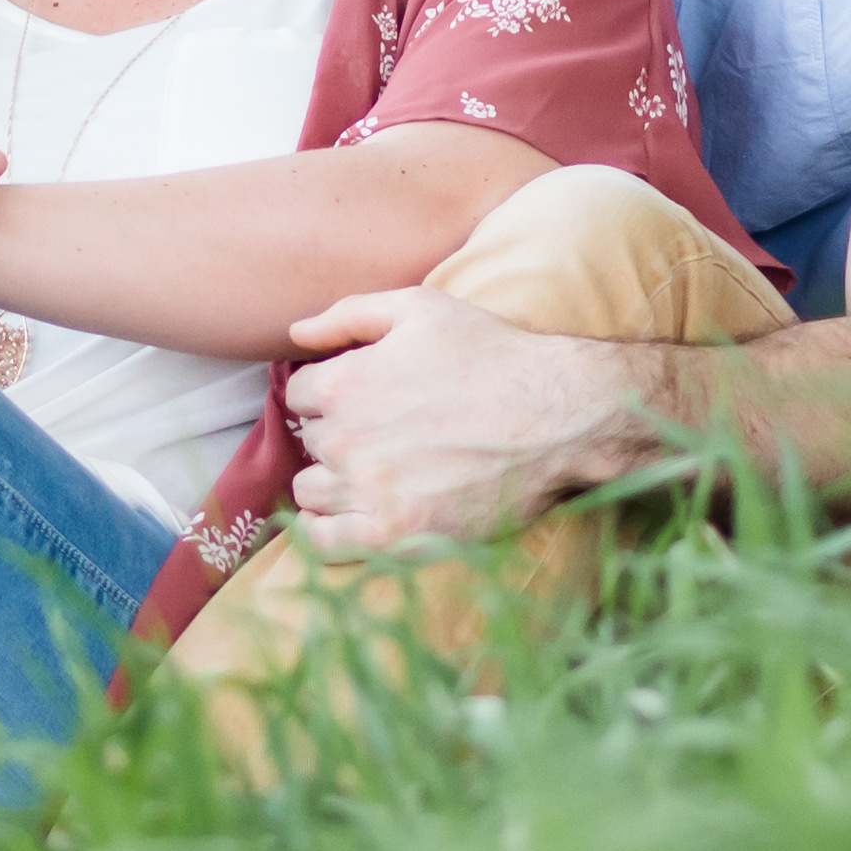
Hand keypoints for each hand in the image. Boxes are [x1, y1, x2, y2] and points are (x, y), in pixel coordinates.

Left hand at [279, 283, 643, 552]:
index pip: (299, 395)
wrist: (556, 417)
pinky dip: (326, 530)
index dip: (330, 394)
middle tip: (382, 433)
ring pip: (310, 491)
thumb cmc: (491, 355)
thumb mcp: (420, 308)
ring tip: (372, 473)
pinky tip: (351, 516)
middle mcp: (345, 440)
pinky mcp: (394, 535)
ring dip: (332, 480)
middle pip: (309, 442)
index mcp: (344, 384)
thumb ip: (348, 313)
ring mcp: (368, 492)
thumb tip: (294, 332)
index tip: (363, 398)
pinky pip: (325, 542)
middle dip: (338, 434)